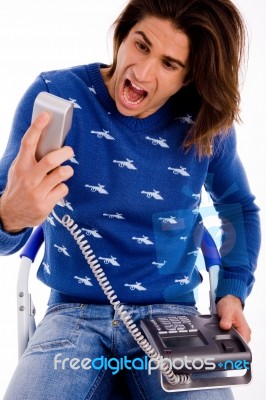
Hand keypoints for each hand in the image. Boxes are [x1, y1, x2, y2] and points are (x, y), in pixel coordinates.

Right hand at [0, 112, 73, 232]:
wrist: (10, 215)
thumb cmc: (18, 187)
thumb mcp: (18, 170)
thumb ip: (29, 158)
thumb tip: (45, 138)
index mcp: (21, 166)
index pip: (28, 142)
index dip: (37, 127)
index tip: (46, 115)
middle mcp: (28, 178)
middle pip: (51, 160)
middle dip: (65, 152)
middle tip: (69, 151)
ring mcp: (37, 192)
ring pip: (61, 174)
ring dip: (67, 170)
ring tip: (65, 171)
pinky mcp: (46, 204)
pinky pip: (63, 189)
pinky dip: (63, 187)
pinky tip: (56, 190)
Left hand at [216, 295, 250, 341]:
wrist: (228, 301)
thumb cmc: (230, 305)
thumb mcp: (226, 312)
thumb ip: (226, 320)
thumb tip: (224, 326)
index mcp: (245, 330)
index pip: (241, 345)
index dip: (231, 343)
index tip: (224, 336)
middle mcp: (244, 333)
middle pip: (235, 344)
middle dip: (227, 339)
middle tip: (222, 329)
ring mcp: (240, 332)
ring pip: (232, 340)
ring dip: (225, 336)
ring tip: (222, 327)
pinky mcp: (236, 332)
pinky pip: (230, 336)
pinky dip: (225, 334)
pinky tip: (222, 328)